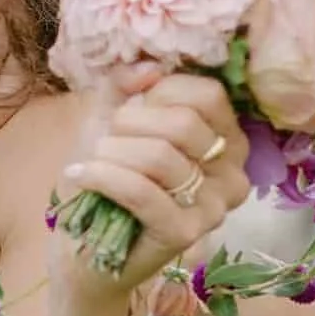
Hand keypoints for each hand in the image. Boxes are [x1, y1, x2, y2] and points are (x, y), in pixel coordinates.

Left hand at [54, 71, 247, 298]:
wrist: (87, 248)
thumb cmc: (106, 180)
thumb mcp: (110, 121)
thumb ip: (125, 86)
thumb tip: (149, 68)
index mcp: (227, 140)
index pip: (209, 94)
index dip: (161, 92)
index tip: (130, 109)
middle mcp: (233, 174)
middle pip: (184, 123)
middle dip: (130, 122)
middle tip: (104, 140)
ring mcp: (214, 207)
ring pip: (161, 156)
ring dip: (111, 152)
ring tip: (91, 162)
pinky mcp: (185, 233)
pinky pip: (142, 191)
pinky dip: (103, 176)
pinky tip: (81, 174)